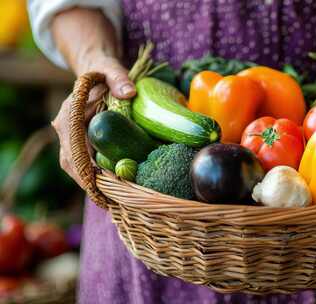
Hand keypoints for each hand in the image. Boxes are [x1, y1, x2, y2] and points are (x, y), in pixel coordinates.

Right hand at [50, 8, 135, 185]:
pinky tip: (111, 191)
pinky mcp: (79, 144)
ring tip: (112, 199)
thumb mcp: (112, 70)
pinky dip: (94, 178)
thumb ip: (119, 78)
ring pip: (75, 167)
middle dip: (89, 181)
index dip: (84, 165)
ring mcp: (70, 138)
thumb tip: (129, 93)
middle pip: (72, 162)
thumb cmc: (104, 72)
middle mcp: (65, 128)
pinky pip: (83, 164)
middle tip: (110, 198)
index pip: (73, 146)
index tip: (98, 181)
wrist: (96, 72)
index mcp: (69, 114)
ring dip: (91, 183)